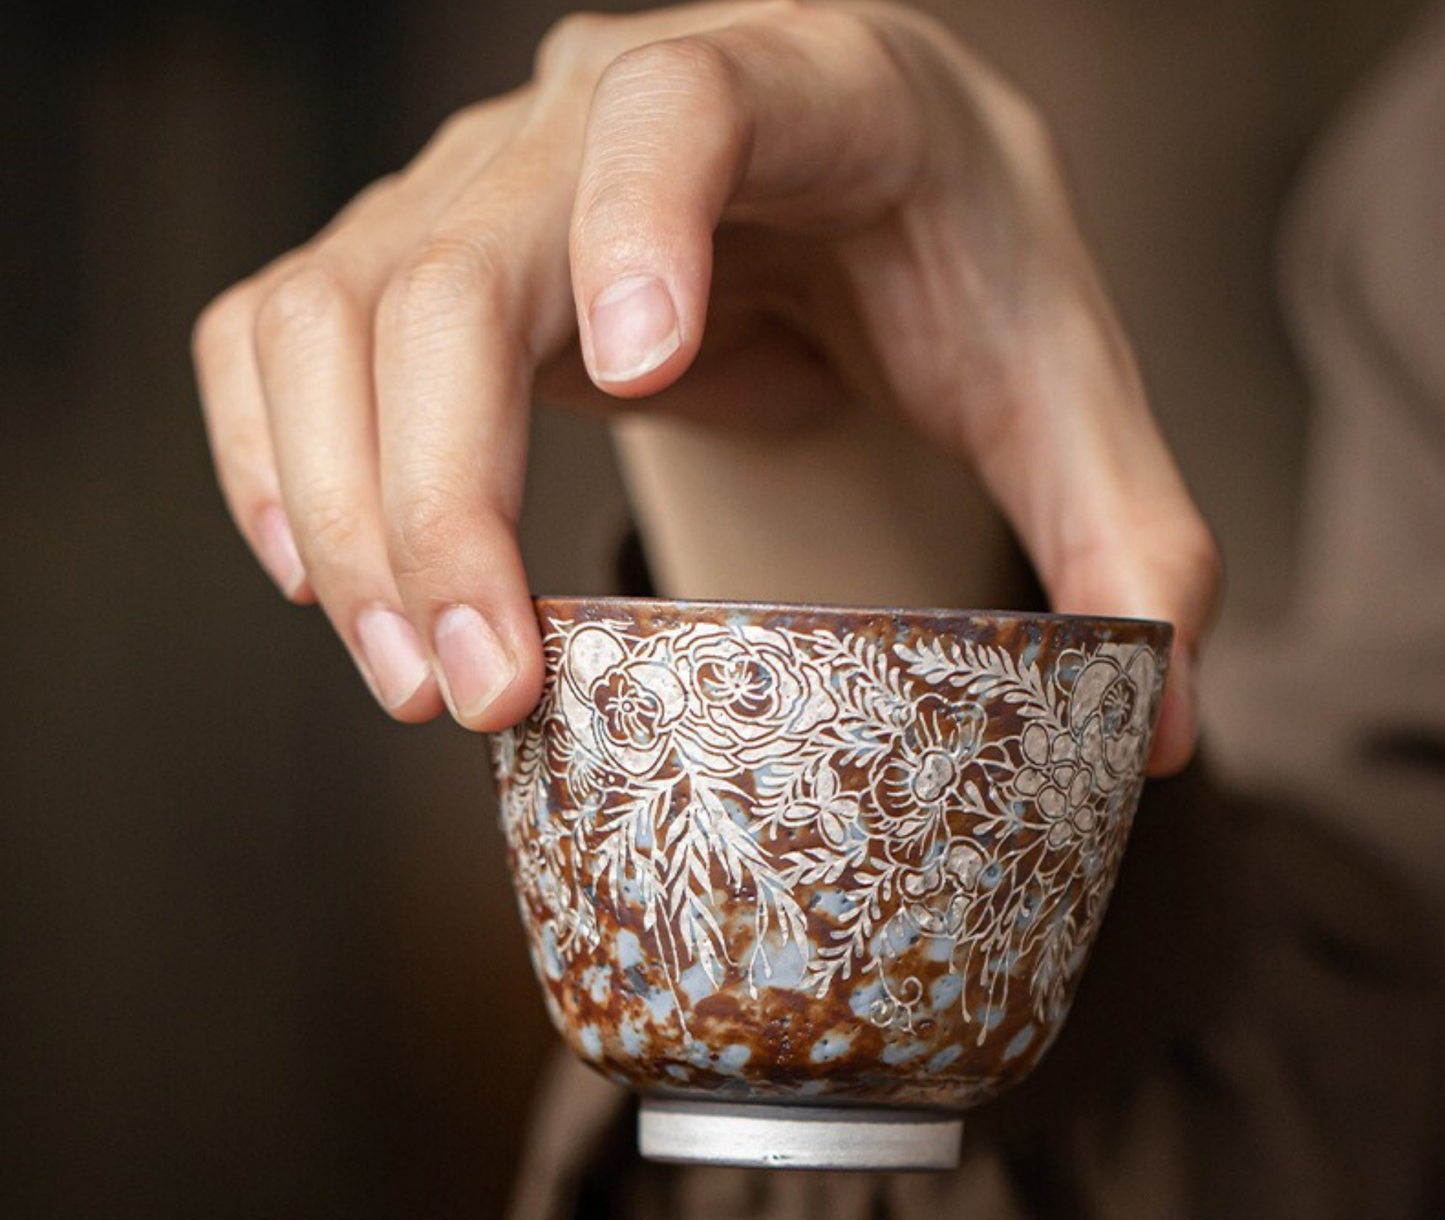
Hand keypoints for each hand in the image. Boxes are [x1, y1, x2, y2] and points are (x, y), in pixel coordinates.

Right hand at [193, 0, 1217, 770]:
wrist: (846, 204)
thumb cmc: (950, 267)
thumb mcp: (1061, 376)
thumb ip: (1131, 527)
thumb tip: (1171, 723)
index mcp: (803, 92)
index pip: (684, 100)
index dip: (638, 215)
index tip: (632, 380)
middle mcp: (599, 109)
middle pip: (453, 262)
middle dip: (443, 492)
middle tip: (481, 696)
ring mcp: (482, 181)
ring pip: (332, 315)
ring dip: (345, 515)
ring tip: (419, 688)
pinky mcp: (414, 253)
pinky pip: (277, 334)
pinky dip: (274, 460)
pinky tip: (325, 583)